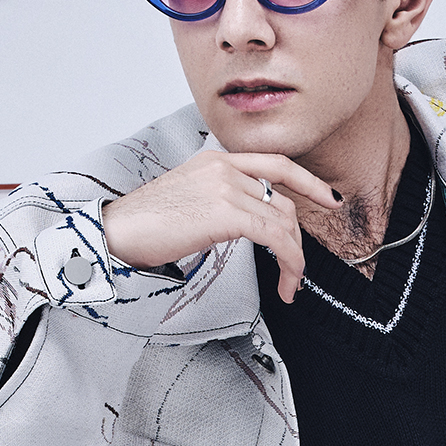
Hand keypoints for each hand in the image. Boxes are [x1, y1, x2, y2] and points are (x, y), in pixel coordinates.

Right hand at [97, 145, 340, 304]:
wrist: (116, 232)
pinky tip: (285, 285)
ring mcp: (226, 186)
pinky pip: (276, 237)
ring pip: (284, 222)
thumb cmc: (144, 226)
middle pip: (284, 200)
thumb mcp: (189, 201)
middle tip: (297, 269)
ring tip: (290, 285)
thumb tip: (245, 224)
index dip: (308, 181)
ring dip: (294, 259)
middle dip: (298, 239)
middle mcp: (224, 167)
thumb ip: (220, 202)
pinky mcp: (226, 212)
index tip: (329, 198)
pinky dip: (289, 263)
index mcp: (216, 160)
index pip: (275, 164)